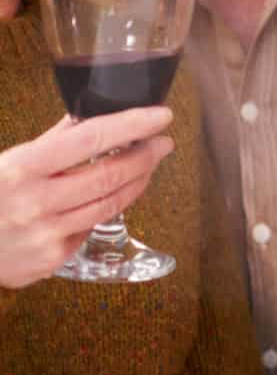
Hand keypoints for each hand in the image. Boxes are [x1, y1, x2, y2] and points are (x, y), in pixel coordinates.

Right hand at [0, 108, 174, 288]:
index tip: (160, 115)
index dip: (132, 124)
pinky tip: (111, 197)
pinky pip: (90, 228)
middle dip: (145, 155)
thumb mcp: (8, 161)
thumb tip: (92, 116)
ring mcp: (46, 234)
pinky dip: (105, 209)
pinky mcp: (51, 259)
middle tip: (163, 142)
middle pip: (110, 174)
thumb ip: (52, 141)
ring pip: (111, 204)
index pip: (90, 139)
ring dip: (137, 182)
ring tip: (147, 165)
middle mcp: (36, 202)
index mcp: (21, 168)